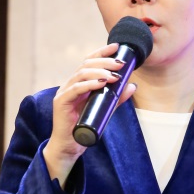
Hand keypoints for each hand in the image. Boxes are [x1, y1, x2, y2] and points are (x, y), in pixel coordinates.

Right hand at [43, 43, 136, 184]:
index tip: (117, 47)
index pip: (89, 62)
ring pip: (81, 74)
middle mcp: (70, 84)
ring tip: (114, 76)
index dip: (102, 52)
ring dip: (99, 72)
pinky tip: (101, 83)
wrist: (69, 146)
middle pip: (86, 64)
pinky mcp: (61, 102)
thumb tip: (132, 86)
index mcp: (79, 83)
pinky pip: (75, 89)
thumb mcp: (104, 110)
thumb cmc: (85, 128)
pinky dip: (89, 84)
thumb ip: (116, 98)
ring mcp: (64, 92)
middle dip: (104, 61)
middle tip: (120, 63)